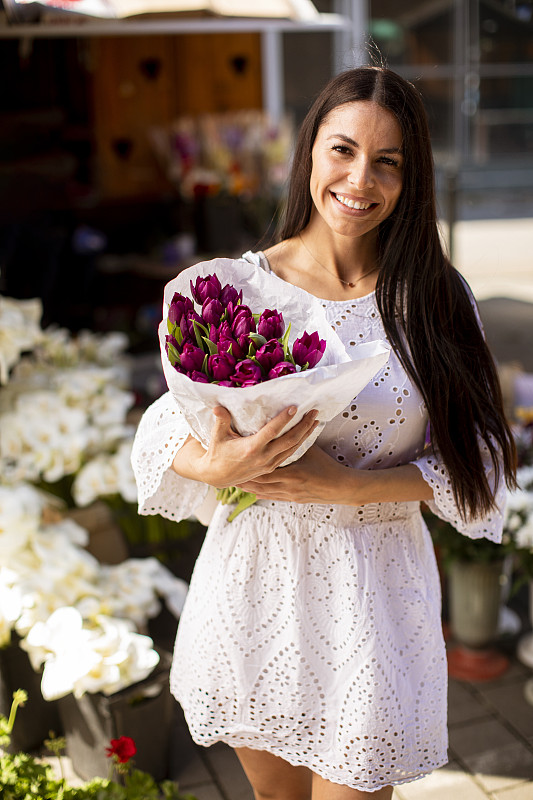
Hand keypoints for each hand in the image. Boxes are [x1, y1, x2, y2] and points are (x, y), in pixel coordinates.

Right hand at [174, 405, 318, 488]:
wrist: (217, 476)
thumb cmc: (217, 453)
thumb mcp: (217, 436)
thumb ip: (221, 420)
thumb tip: (218, 406)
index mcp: (251, 449)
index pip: (272, 432)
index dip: (284, 420)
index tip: (294, 408)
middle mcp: (263, 458)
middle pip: (289, 441)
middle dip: (303, 426)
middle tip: (313, 412)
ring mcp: (269, 464)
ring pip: (293, 449)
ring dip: (305, 434)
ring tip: (314, 421)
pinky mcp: (272, 467)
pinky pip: (290, 455)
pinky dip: (300, 444)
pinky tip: (306, 435)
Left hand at [235, 444, 348, 504]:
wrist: (341, 487)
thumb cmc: (328, 467)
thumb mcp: (311, 451)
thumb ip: (297, 440)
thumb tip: (287, 424)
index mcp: (291, 472)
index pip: (266, 466)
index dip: (250, 463)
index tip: (237, 457)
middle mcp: (287, 485)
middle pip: (259, 481)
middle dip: (244, 477)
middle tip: (229, 472)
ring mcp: (289, 494)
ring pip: (263, 491)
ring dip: (249, 487)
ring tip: (235, 481)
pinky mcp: (292, 499)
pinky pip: (272, 497)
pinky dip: (260, 493)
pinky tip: (252, 491)